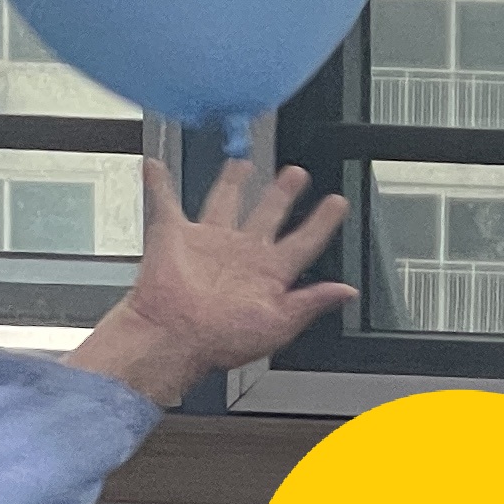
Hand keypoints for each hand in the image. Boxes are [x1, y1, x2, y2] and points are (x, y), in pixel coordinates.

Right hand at [67, 158, 353, 409]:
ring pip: (224, 202)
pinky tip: (156, 166)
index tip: (337, 203)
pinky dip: (159, 183)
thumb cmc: (222, 339)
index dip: (322, 222)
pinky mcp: (173, 236)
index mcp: (268, 273)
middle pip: (267, 214)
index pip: (304, 241)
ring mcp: (208, 243)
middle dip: (282, 194)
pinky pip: (165, 202)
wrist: (173, 338)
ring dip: (232, 182)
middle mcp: (240, 254)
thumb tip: (347, 292)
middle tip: (296, 173)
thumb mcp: (280, 324)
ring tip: (242, 164)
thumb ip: (312, 303)